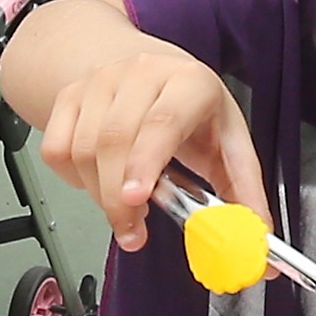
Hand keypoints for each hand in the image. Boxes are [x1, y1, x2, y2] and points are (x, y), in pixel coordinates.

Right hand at [28, 29, 266, 246]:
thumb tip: (258, 246)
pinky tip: (100, 179)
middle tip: (132, 231)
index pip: (162, 122)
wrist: (151, 69)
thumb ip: (245, 195)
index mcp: (189, 82)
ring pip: (82, 150)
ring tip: (124, 209)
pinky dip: (74, 179)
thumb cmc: (193, 109)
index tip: (137, 199)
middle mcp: (141, 74)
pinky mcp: (69, 96)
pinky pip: (57, 150)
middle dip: (118, 197)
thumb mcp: (228, 142)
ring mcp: (100, 82)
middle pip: (114, 140)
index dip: (146, 162)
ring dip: (100, 194)